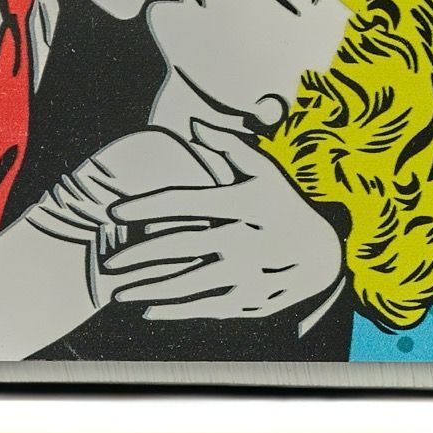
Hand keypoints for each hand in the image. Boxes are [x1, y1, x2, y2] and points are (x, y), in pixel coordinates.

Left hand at [99, 120, 344, 322]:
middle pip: (179, 246)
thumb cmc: (285, 204)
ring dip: (147, 288)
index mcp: (243, 203)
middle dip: (137, 255)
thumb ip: (229, 145)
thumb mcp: (265, 170)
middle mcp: (242, 238)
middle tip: (108, 262)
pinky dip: (174, 310)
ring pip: (185, 282)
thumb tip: (193, 122)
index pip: (185, 202)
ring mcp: (245, 272)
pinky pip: (203, 306)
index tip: (115, 211)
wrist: (324, 253)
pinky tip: (149, 309)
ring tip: (117, 292)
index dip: (147, 206)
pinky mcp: (248, 300)